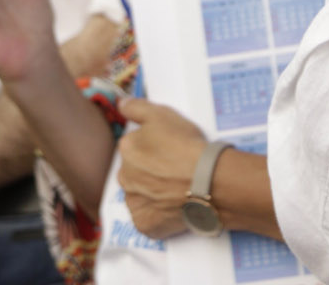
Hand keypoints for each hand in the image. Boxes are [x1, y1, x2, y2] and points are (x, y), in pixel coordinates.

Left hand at [116, 98, 206, 240]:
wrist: (208, 181)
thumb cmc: (186, 144)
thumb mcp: (163, 114)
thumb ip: (137, 107)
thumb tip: (120, 104)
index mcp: (126, 148)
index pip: (134, 145)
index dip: (153, 147)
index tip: (169, 149)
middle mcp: (124, 176)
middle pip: (134, 171)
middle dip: (148, 170)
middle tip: (173, 169)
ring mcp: (134, 203)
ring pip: (140, 195)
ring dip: (151, 192)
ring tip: (176, 188)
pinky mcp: (145, 225)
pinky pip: (147, 219)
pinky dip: (157, 214)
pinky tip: (173, 206)